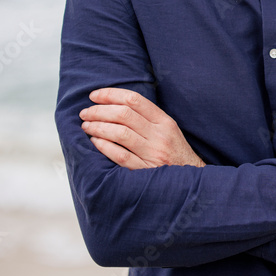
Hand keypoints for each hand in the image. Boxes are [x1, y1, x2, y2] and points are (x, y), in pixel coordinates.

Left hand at [79, 87, 204, 168]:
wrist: (190, 181)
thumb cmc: (173, 152)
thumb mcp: (168, 130)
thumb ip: (147, 117)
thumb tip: (115, 104)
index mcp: (165, 122)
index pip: (134, 100)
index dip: (111, 95)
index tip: (94, 95)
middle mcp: (160, 135)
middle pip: (124, 115)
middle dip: (99, 111)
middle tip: (85, 113)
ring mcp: (153, 154)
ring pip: (120, 133)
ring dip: (98, 127)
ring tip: (86, 126)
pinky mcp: (145, 171)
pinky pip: (120, 156)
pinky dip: (104, 147)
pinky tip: (94, 142)